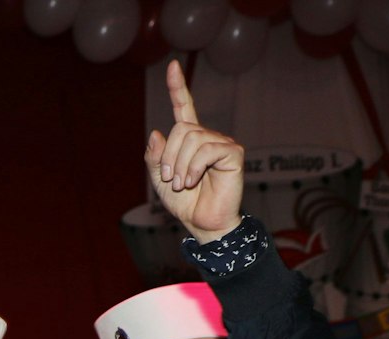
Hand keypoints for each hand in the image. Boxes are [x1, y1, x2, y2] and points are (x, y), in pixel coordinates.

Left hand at [143, 61, 242, 243]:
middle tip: (170, 178)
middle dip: (169, 154)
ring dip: (180, 164)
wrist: (202, 223)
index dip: (178, 87)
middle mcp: (207, 136)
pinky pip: (207, 149)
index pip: (184, 107)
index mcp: (189, 139)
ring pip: (192, 138)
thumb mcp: (160, 179)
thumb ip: (155, 157)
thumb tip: (157, 133)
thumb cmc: (184, 202)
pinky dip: (194, 167)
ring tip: (182, 183)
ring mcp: (221, 143)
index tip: (173, 66)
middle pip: (182, 127)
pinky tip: (193, 182)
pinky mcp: (233, 153)